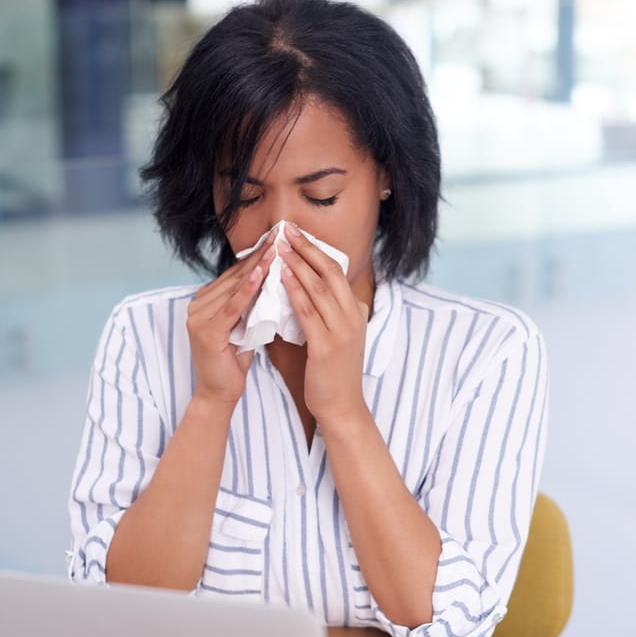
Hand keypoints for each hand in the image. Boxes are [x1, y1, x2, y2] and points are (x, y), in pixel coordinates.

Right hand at [185, 237, 276, 406]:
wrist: (219, 394)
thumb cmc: (234, 361)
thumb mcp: (244, 325)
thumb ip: (249, 304)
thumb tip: (271, 280)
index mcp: (206, 301)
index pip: (236, 275)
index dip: (257, 257)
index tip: (277, 240)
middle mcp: (197, 304)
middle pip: (235, 277)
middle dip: (259, 256)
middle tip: (280, 236)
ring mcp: (198, 316)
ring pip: (234, 287)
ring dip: (257, 268)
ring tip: (277, 249)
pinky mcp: (206, 330)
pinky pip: (232, 306)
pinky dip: (248, 290)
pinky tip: (262, 274)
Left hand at [278, 223, 369, 424]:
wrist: (342, 407)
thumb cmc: (334, 373)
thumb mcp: (338, 337)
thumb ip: (329, 313)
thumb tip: (310, 289)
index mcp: (355, 313)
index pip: (338, 272)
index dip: (317, 250)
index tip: (298, 234)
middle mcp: (352, 318)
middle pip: (331, 272)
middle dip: (307, 248)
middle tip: (287, 229)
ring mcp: (342, 332)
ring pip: (319, 287)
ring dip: (297, 263)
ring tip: (280, 245)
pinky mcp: (326, 346)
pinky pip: (308, 311)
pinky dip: (294, 290)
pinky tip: (281, 276)